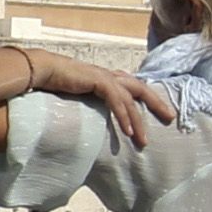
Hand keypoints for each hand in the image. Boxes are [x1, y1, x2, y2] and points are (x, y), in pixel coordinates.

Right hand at [26, 52, 173, 146]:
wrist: (41, 70)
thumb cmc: (55, 84)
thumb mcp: (78, 96)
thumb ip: (90, 104)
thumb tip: (94, 121)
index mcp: (105, 77)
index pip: (132, 87)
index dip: (147, 98)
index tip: (158, 111)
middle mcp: (109, 75)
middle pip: (140, 88)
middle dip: (157, 102)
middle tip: (170, 117)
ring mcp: (104, 76)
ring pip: (131, 98)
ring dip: (139, 120)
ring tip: (144, 140)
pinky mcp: (98, 80)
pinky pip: (117, 100)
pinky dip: (124, 116)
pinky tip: (129, 131)